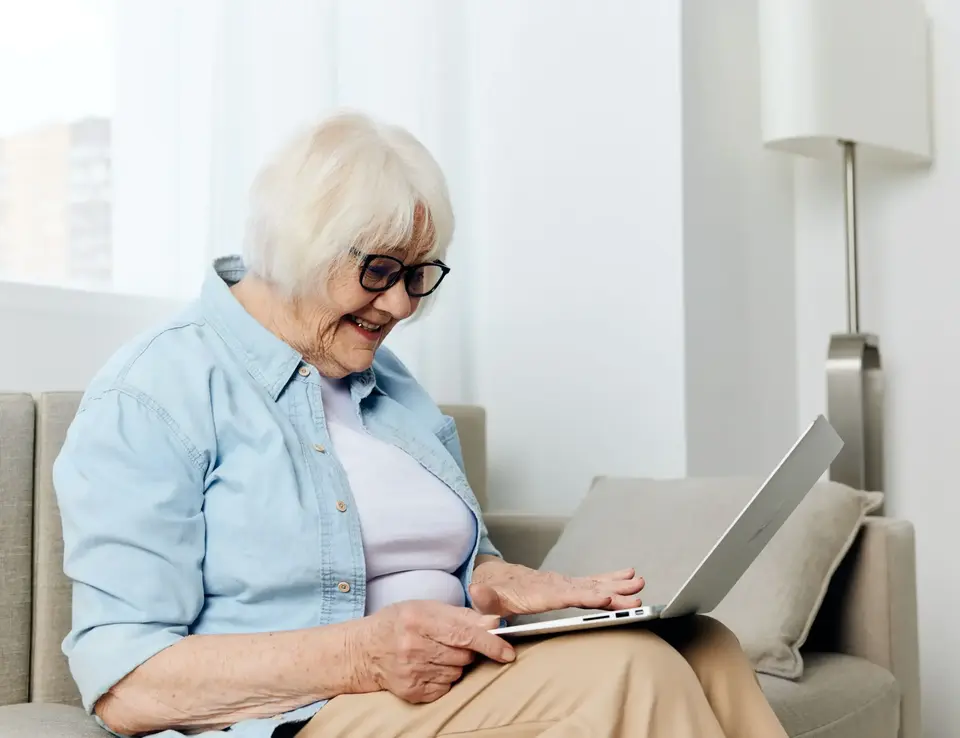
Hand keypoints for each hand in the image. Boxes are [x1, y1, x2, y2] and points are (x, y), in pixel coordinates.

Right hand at [353, 600, 515, 703]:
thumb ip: (463, 614)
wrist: (364, 650)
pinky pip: (446, 687)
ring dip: (455, 663)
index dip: (490, 643)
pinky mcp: (412, 692)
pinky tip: (428, 666)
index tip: (507, 651)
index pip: (464, 634)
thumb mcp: (426, 607)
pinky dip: (444, 677)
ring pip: (457, 672)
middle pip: (463, 655)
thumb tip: (495, 621)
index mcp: (418, 619)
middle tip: (451, 641)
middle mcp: (413, 647)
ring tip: (435, 652)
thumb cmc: (399, 623)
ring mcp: (412, 672)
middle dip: (467, 649)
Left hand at [469, 558, 643, 616]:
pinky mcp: (566, 586)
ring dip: (617, 584)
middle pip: (586, 588)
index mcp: (538, 593)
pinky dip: (610, 578)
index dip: (585, 596)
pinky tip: (627, 576)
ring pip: (593, 583)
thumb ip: (483, 598)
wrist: (492, 578)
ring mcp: (562, 583)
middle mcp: (554, 585)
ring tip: (640, 583)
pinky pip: (591, 582)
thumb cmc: (491, 594)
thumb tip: (475, 591)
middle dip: (611, 590)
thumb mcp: (484, 599)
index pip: (565, 595)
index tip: (606, 597)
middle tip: (635, 592)